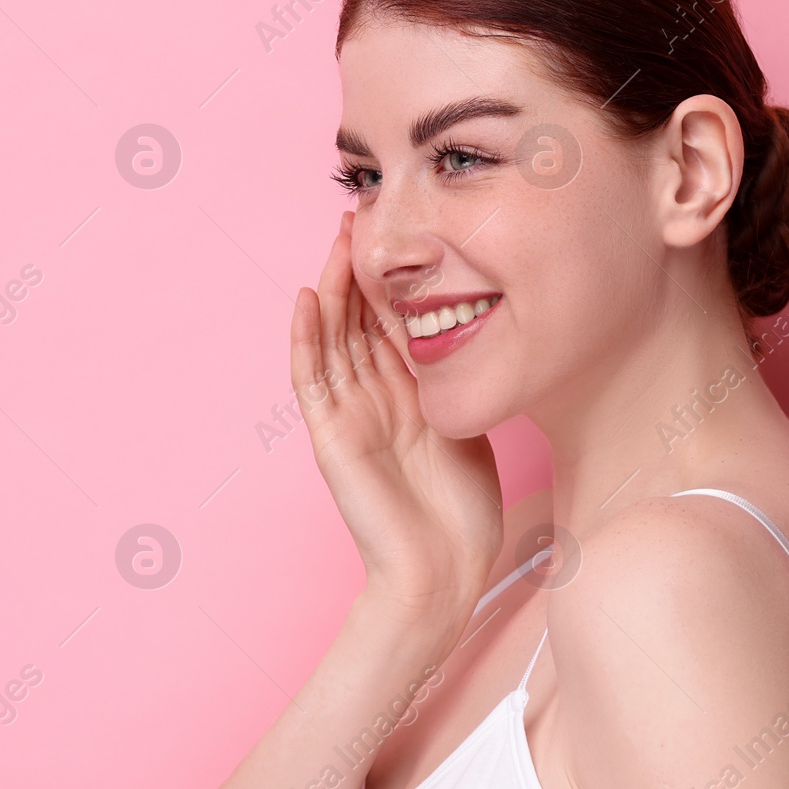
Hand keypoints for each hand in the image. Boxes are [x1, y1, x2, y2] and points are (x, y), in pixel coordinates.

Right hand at [290, 210, 504, 639]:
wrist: (441, 573)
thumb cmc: (460, 514)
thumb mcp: (469, 425)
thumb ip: (460, 384)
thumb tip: (481, 335)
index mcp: (403, 397)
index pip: (387, 323)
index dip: (388, 277)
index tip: (395, 230)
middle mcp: (370, 400)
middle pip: (354, 320)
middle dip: (356, 269)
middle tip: (357, 215)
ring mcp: (347, 416)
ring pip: (332, 338)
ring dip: (332, 288)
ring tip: (337, 240)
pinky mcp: (331, 437)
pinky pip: (312, 378)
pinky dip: (307, 338)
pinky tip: (309, 297)